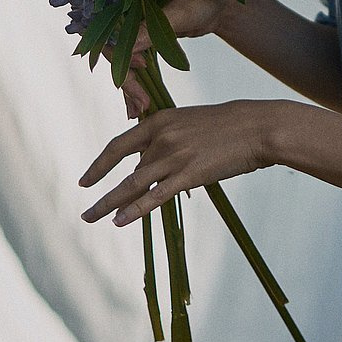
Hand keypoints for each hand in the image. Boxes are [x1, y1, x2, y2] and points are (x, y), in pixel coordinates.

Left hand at [78, 98, 285, 225]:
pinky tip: (120, 220)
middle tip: (87, 211)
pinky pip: (155, 196)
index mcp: (160, 120)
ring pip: (133, 184)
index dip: (99, 165)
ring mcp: (174, 156)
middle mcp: (162, 137)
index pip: (118, 145)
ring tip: (92, 218)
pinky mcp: (189, 174)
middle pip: (128, 170)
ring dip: (109, 203)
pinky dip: (135, 210)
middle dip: (106, 193)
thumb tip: (149, 163)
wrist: (257, 127)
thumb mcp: (190, 122)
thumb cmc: (228, 125)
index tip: (85, 181)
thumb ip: (167, 139)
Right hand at [105, 0, 227, 117]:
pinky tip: (140, 103)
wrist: (220, 3)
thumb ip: (152, 29)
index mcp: (127, 1)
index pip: (111, 32)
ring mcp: (135, 31)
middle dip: (127, 79)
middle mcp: (126, 16)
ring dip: (130, 87)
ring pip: (123, 63)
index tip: (141, 66)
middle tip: (142, 102)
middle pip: (115, 52)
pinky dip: (138, 84)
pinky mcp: (145, 43)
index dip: (120, 53)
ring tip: (140, 109)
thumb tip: (129, 49)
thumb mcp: (179, 13)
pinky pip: (135, 65)